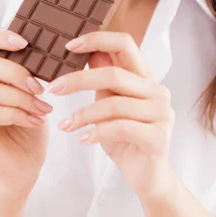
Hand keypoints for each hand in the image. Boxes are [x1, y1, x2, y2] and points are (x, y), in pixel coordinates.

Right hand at [0, 29, 52, 199]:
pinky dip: (18, 114)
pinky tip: (36, 122)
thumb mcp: (34, 95)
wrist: (25, 170)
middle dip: (17, 72)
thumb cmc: (30, 128)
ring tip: (44, 109)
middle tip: (41, 88)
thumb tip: (48, 49)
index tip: (25, 42)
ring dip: (22, 99)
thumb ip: (31, 73)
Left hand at [47, 31, 175, 201]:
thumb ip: (103, 78)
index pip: (124, 43)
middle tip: (53, 88)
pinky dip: (96, 132)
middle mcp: (158, 90)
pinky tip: (82, 138)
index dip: (97, 39)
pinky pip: (120, 128)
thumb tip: (87, 50)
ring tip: (65, 124)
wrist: (147, 177)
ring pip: (114, 104)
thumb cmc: (126, 137)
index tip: (68, 46)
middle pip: (114, 74)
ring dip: (83, 114)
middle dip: (78, 80)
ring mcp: (162, 113)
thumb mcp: (110, 102)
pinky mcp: (158, 137)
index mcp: (146, 76)